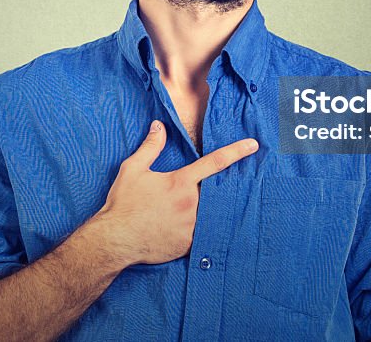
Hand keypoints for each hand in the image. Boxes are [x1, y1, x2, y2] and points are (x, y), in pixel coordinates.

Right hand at [93, 120, 258, 266]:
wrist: (116, 240)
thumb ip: (151, 147)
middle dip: (218, 188)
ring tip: (192, 211)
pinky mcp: (188, 244)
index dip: (236, 151)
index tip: (253, 145)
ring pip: (211, 213)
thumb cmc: (123, 203)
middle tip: (202, 192)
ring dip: (210, 210)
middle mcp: (192, 203)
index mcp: (181, 182)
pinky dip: (200, 230)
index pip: (215, 162)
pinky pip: (203, 235)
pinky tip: (188, 230)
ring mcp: (192, 225)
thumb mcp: (133, 169)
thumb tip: (159, 126)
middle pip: (216, 190)